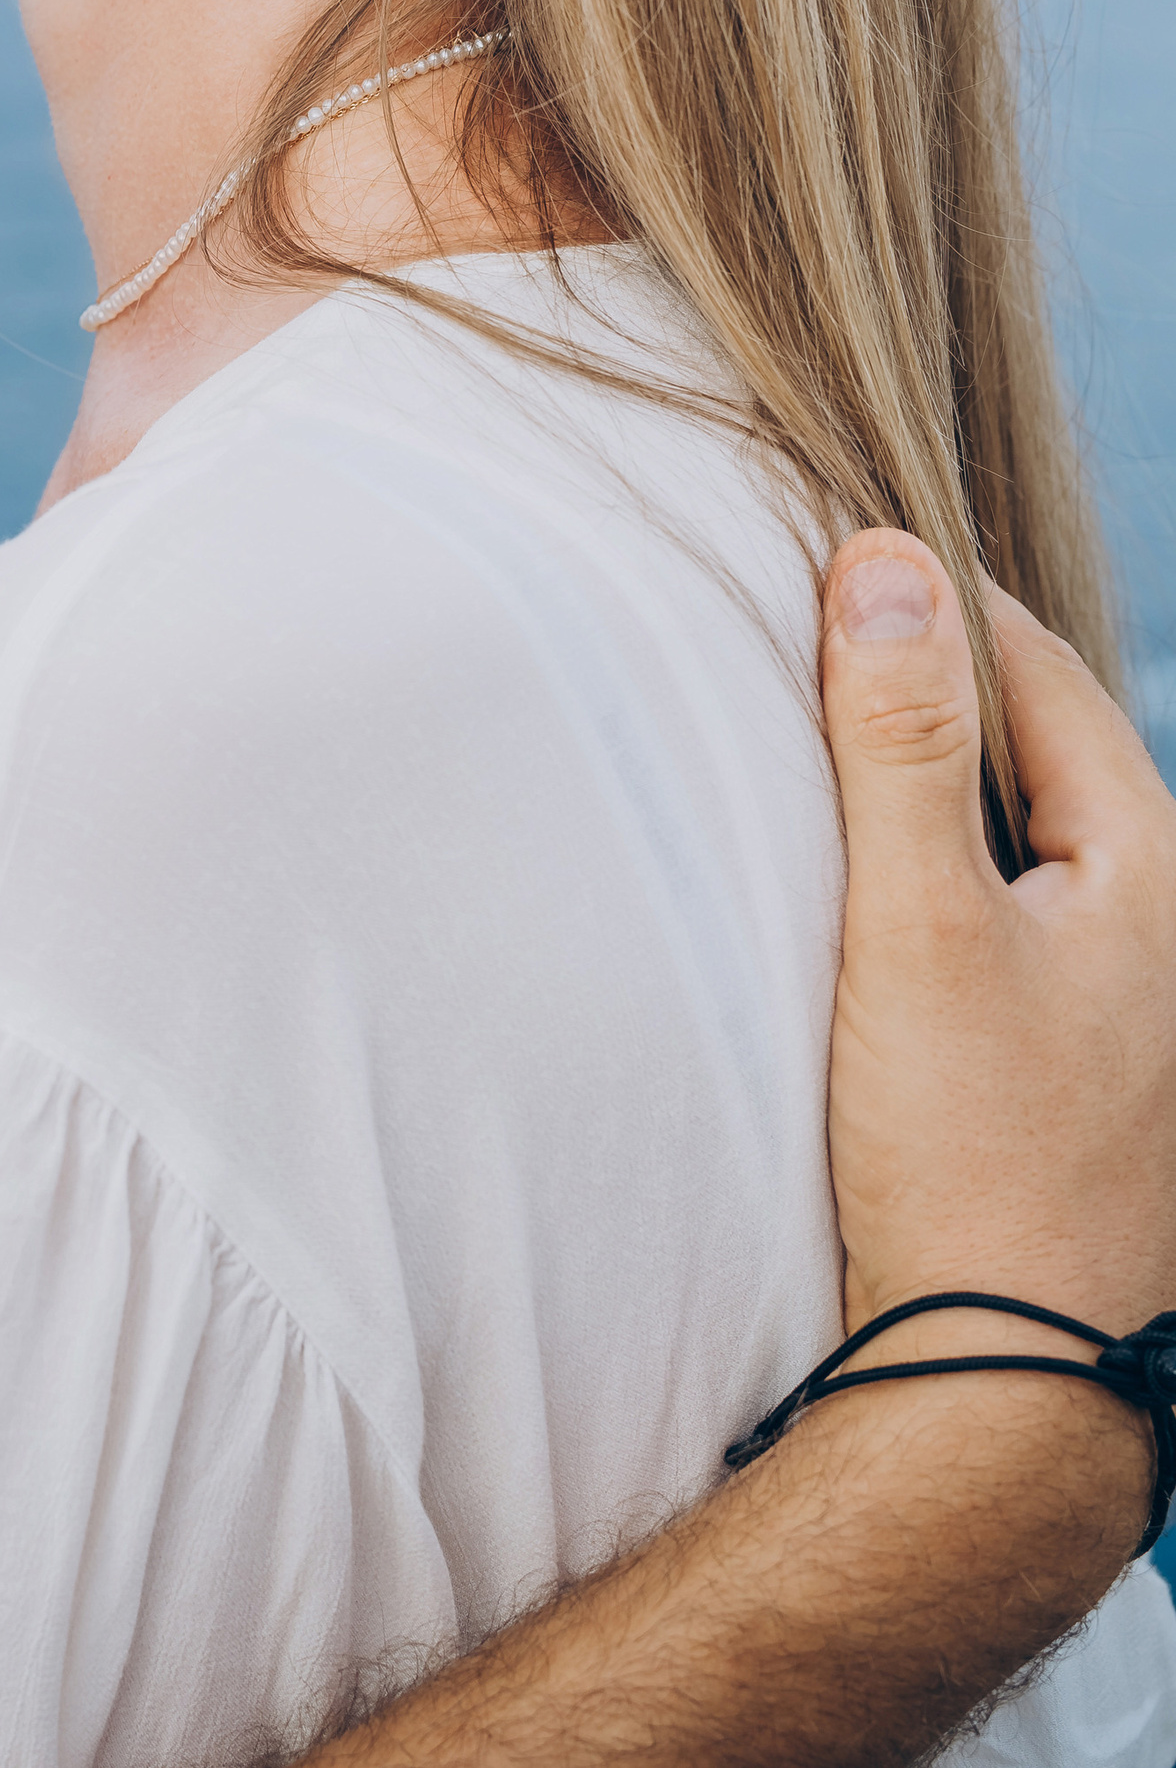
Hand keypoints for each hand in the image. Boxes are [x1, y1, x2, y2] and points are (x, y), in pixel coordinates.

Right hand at [819, 530, 1175, 1541]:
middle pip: (1038, 747)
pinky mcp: (1082, 1071)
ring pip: (1023, 836)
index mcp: (1156, 866)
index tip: (821, 559)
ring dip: (931, 789)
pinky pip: (1010, 918)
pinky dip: (940, 878)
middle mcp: (1169, 925)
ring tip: (818, 760)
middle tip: (802, 641)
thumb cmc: (967, 1155)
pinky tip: (864, 906)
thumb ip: (900, 733)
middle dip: (928, 688)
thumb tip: (887, 556)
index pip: (1036, 664)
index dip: (930, 600)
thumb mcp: (914, 919)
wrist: (1001, 1385)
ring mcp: (1132, 1006)